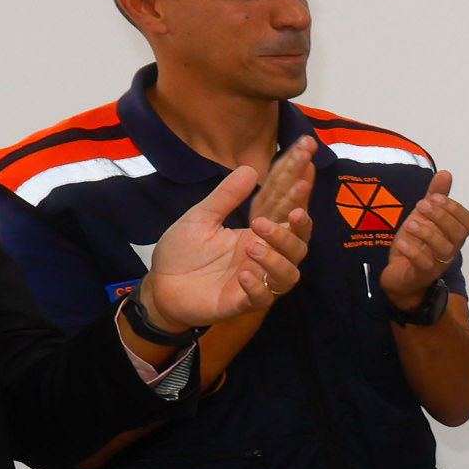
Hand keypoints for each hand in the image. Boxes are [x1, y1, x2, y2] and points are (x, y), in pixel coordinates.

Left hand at [133, 142, 314, 330]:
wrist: (158, 287)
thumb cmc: (182, 253)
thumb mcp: (201, 218)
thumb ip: (225, 196)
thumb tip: (250, 168)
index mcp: (257, 233)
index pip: (285, 210)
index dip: (298, 189)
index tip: (309, 165)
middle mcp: (264, 256)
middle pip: (298, 243)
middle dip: (299, 229)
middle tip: (287, 215)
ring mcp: (256, 281)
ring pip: (288, 273)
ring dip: (277, 258)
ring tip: (253, 246)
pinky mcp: (241, 302)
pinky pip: (261, 299)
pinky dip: (257, 287)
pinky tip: (244, 276)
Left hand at [376, 169, 468, 309]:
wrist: (400, 276)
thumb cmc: (416, 245)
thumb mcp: (423, 217)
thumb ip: (436, 197)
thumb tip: (446, 173)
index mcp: (453, 235)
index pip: (468, 222)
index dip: (454, 209)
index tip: (435, 197)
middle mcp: (450, 250)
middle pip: (459, 234)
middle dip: (441, 217)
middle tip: (421, 205)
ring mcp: (438, 263)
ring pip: (443, 249)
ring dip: (427, 232)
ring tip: (410, 222)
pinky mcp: (421, 275)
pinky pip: (424, 265)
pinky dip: (413, 251)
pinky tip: (402, 241)